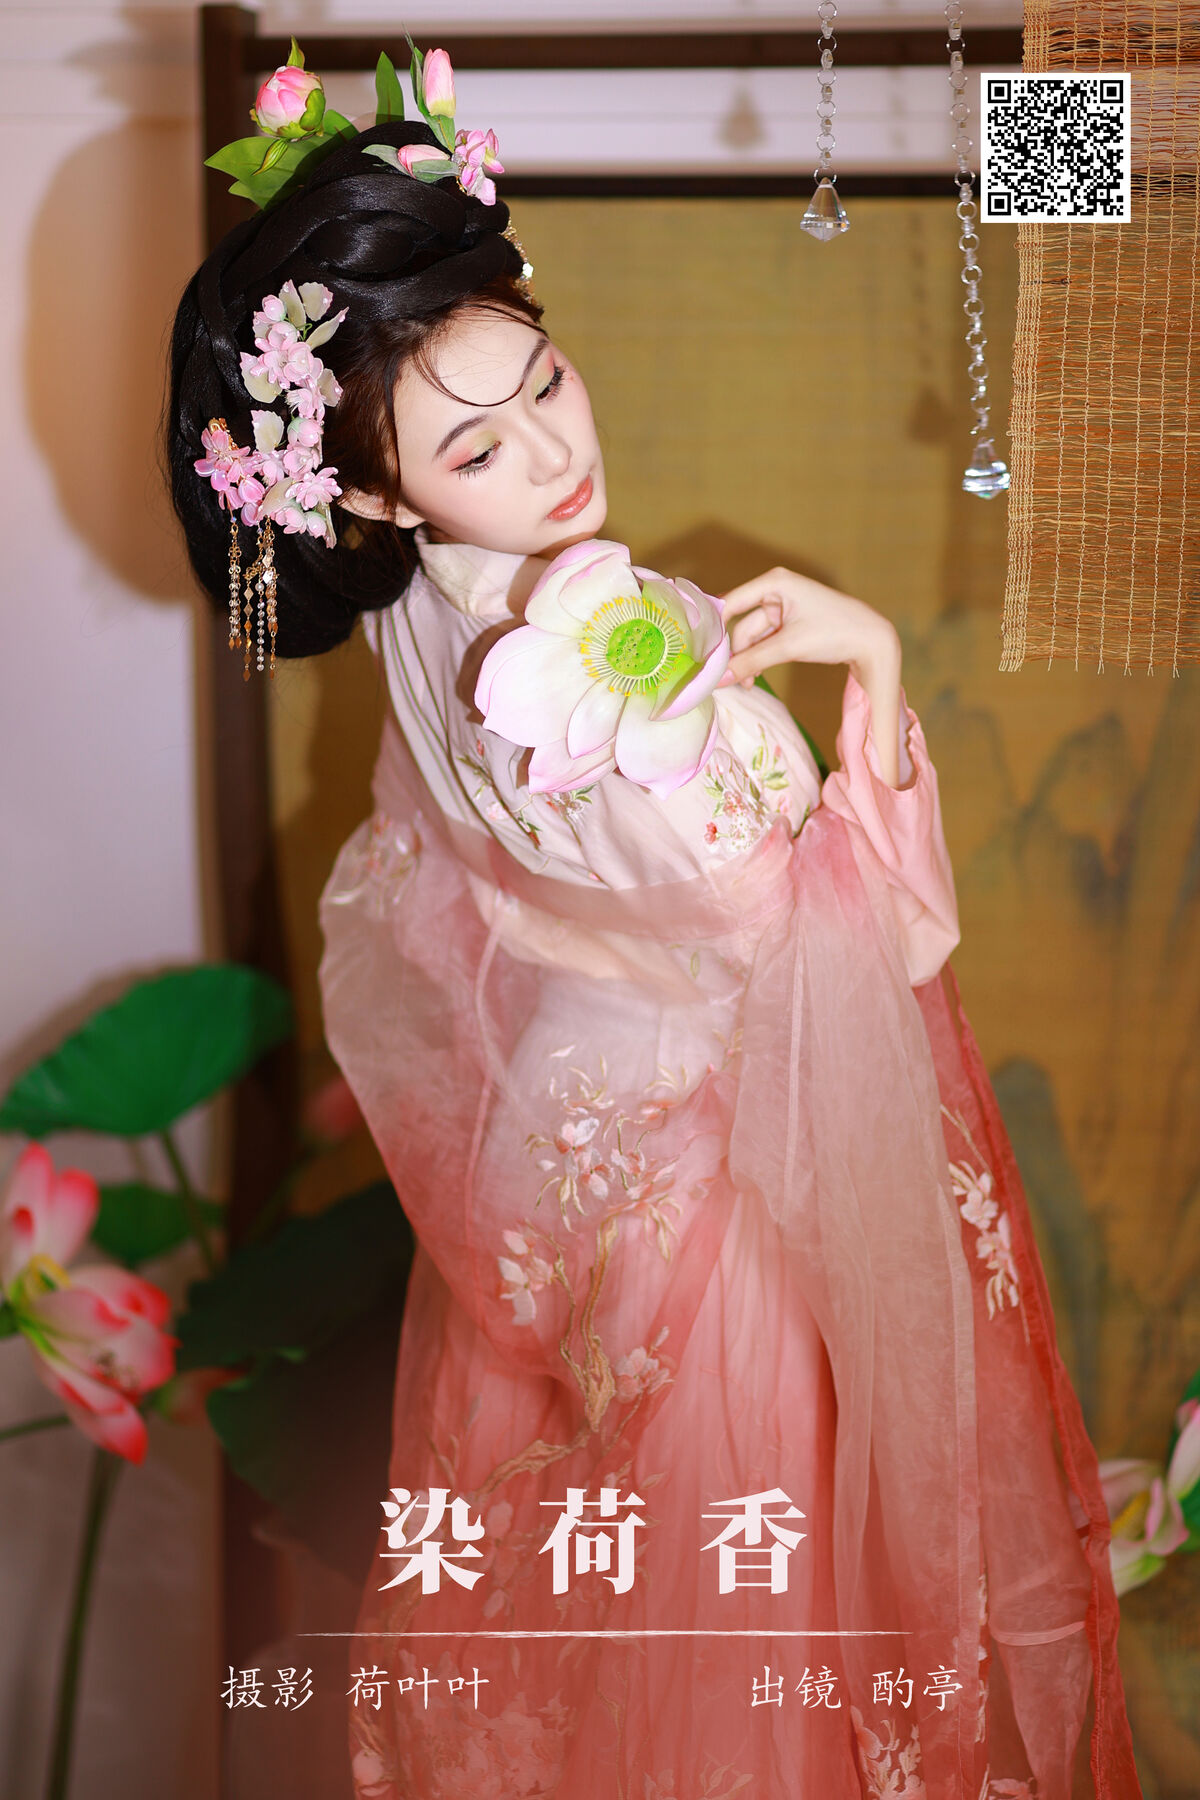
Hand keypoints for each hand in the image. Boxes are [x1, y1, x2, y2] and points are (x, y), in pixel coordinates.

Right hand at [713, 566, 903, 786]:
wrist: (873, 641)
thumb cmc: (835, 632)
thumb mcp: (789, 646)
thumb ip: (752, 661)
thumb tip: (720, 680)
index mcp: (774, 582)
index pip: (731, 603)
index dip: (714, 628)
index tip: (699, 653)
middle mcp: (776, 591)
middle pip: (743, 625)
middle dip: (736, 653)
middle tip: (726, 681)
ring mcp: (784, 608)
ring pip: (754, 637)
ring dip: (748, 660)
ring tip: (745, 685)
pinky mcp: (791, 624)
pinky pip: (766, 642)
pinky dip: (760, 658)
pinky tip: (754, 678)